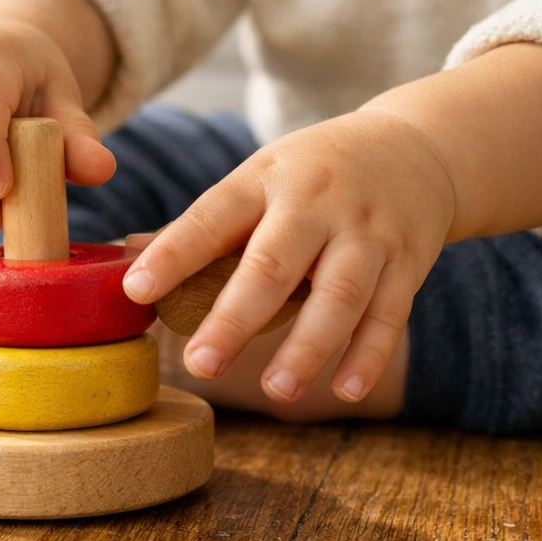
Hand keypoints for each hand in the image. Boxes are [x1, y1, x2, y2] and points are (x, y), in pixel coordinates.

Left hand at [122, 109, 456, 403]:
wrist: (416, 149)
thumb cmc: (312, 176)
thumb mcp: (259, 179)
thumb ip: (203, 226)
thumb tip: (125, 259)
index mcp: (264, 178)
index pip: (211, 217)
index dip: (173, 254)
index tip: (135, 291)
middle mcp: (316, 202)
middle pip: (274, 263)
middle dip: (235, 318)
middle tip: (199, 365)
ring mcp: (367, 232)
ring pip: (339, 294)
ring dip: (307, 347)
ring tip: (276, 391)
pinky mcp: (408, 261)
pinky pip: (388, 313)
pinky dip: (368, 354)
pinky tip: (343, 390)